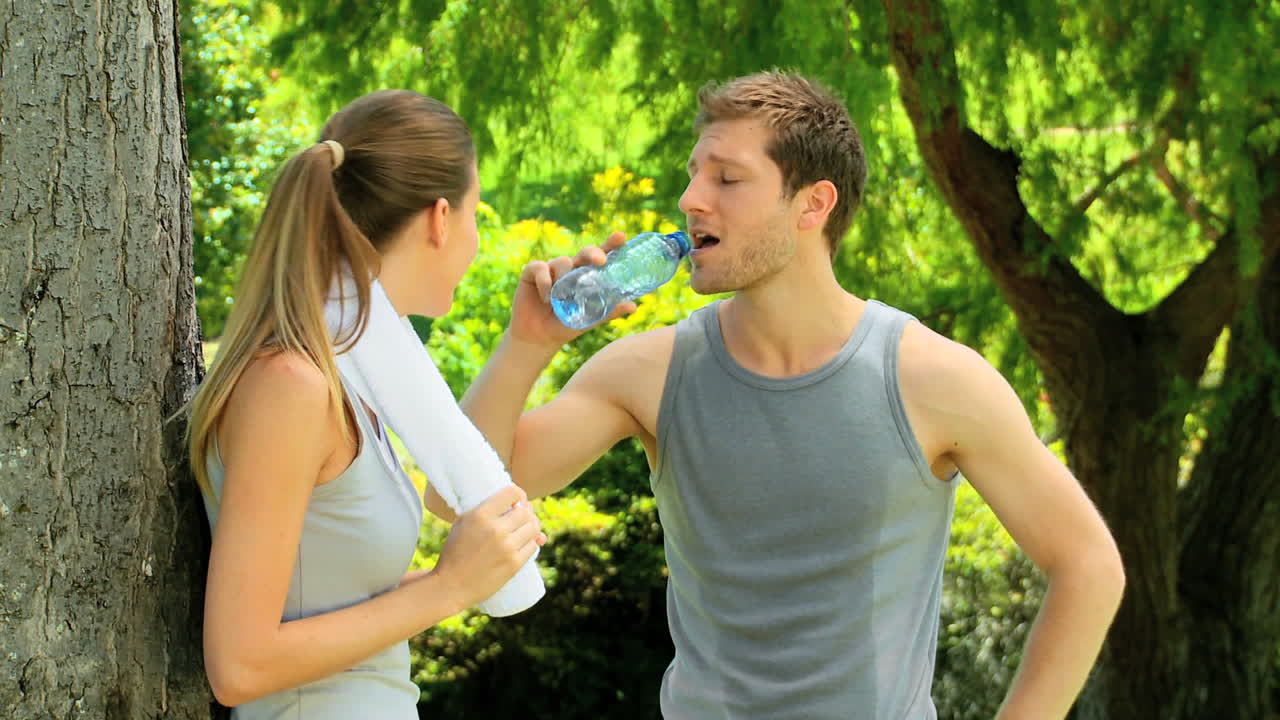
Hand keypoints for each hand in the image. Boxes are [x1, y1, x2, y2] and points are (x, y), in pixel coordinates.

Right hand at [432, 485, 545, 610]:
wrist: (450, 585)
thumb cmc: (455, 552)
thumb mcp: (462, 522)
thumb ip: (485, 510)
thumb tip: (515, 505)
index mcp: (480, 515)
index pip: (512, 493)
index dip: (519, 495)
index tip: (517, 501)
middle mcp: (496, 529)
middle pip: (526, 511)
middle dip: (526, 512)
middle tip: (521, 517)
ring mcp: (507, 547)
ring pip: (533, 528)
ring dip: (532, 527)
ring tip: (524, 529)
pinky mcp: (514, 564)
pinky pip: (533, 546)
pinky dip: (531, 542)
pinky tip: (525, 542)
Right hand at [506, 231, 638, 348]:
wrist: (539, 338)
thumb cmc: (565, 325)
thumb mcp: (589, 319)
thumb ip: (609, 311)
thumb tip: (633, 306)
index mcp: (586, 275)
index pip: (601, 256)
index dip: (611, 245)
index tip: (621, 237)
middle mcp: (571, 268)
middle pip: (585, 252)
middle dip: (593, 253)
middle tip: (600, 261)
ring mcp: (552, 268)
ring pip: (563, 262)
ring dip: (564, 279)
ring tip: (560, 299)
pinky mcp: (532, 272)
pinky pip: (540, 268)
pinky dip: (545, 283)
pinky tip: (545, 299)